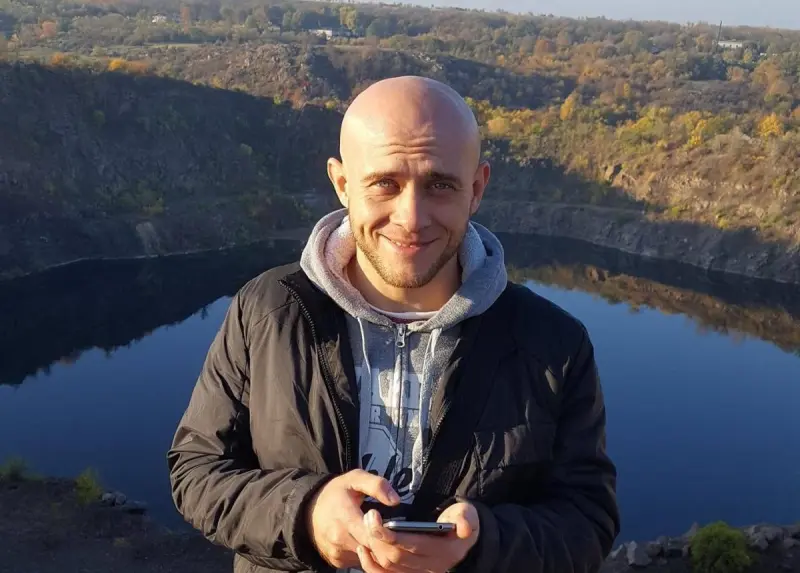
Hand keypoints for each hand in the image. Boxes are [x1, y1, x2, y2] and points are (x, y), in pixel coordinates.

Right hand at [306, 470, 400, 568]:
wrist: (308, 510)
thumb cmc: (335, 493)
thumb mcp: (354, 479)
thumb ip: (376, 485)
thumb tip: (395, 500)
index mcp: (346, 518)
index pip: (374, 536)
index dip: (388, 533)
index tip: (389, 521)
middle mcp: (341, 540)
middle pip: (374, 552)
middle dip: (387, 544)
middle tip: (390, 530)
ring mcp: (339, 554)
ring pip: (369, 559)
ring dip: (378, 550)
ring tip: (378, 534)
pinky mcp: (338, 562)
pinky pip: (360, 562)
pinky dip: (368, 554)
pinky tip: (367, 540)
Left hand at [357, 502, 479, 572]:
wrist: (461, 537)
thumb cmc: (461, 521)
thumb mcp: (468, 516)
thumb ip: (466, 519)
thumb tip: (465, 527)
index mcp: (444, 552)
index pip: (411, 546)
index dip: (390, 535)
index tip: (374, 517)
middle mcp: (431, 567)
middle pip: (395, 558)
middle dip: (377, 539)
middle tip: (367, 517)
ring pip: (388, 567)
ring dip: (373, 550)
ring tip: (364, 527)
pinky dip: (372, 566)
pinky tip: (363, 549)